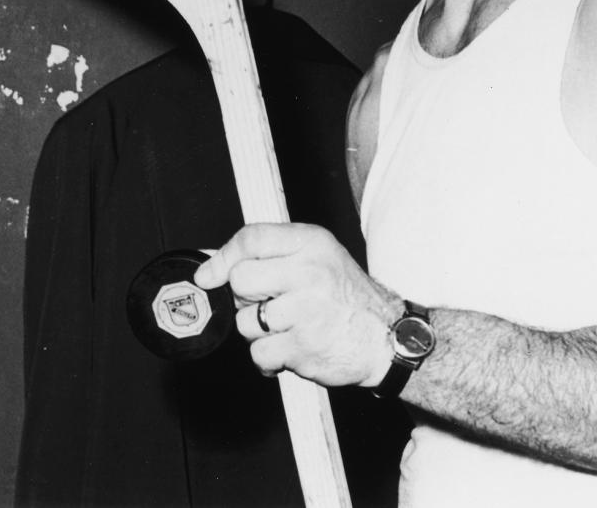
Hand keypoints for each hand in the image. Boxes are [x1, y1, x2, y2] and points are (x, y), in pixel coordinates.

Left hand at [194, 222, 400, 386]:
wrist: (387, 338)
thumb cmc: (347, 297)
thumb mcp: (319, 256)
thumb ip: (275, 254)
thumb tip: (216, 265)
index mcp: (312, 243)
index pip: (252, 238)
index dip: (223, 257)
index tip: (209, 275)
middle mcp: (309, 272)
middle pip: (241, 280)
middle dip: (246, 298)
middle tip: (269, 303)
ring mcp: (306, 310)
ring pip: (245, 322)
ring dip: (259, 332)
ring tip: (288, 327)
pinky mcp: (303, 347)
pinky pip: (259, 354)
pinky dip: (269, 358)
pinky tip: (290, 349)